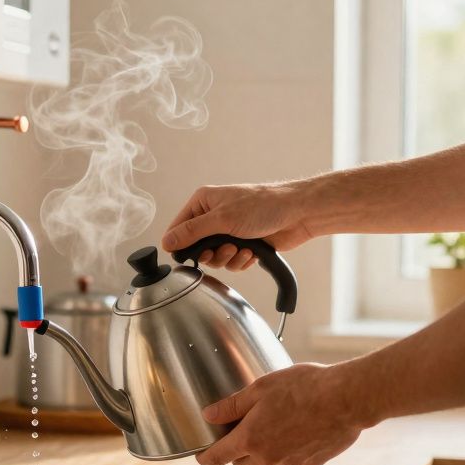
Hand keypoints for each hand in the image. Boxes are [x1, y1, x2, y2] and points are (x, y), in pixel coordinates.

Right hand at [160, 181, 316, 269]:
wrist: (297, 214)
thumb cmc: (263, 206)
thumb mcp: (222, 219)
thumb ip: (192, 232)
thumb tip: (167, 241)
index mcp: (203, 202)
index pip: (178, 227)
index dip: (180, 244)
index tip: (185, 255)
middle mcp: (214, 216)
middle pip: (196, 247)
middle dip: (211, 253)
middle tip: (223, 248)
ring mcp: (229, 231)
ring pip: (215, 258)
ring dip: (228, 258)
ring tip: (241, 248)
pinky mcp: (242, 244)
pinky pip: (231, 262)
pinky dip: (241, 261)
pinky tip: (252, 252)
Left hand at [194, 363, 374, 464]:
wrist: (346, 399)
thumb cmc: (304, 388)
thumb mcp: (260, 389)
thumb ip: (231, 406)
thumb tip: (209, 415)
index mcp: (251, 439)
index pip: (218, 456)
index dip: (205, 457)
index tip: (201, 457)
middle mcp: (269, 458)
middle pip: (243, 464)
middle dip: (237, 452)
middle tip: (242, 432)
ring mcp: (292, 464)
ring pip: (269, 464)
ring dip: (265, 452)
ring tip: (276, 425)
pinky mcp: (313, 464)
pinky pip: (293, 462)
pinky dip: (290, 452)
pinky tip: (300, 431)